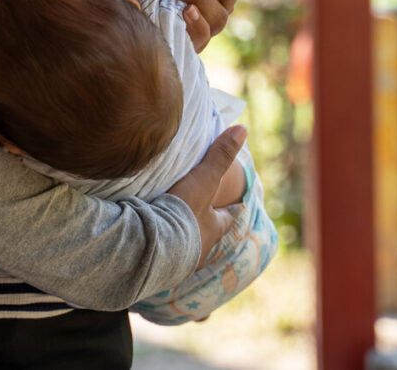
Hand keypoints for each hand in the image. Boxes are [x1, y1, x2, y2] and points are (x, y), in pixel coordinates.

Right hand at [167, 125, 246, 268]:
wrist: (153, 247)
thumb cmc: (184, 212)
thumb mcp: (204, 179)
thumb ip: (220, 155)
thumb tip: (244, 128)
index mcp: (212, 228)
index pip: (226, 218)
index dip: (232, 211)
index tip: (239, 207)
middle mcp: (199, 248)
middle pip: (206, 236)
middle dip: (204, 228)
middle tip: (202, 223)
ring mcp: (179, 262)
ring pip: (185, 250)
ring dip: (182, 243)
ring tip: (174, 239)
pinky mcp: (157, 268)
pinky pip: (162, 259)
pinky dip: (161, 253)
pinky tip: (152, 251)